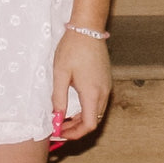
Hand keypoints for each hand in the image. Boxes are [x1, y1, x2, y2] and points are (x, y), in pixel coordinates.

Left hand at [51, 28, 111, 143]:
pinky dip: (86, 108)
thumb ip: (59, 98)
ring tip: (63, 116)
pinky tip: (74, 103)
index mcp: (93, 93)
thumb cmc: (72, 48)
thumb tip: (56, 118)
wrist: (87, 28)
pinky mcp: (105, 79)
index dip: (74, 134)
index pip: (88, 126)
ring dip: (81, 118)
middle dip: (76, 128)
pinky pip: (98, 101)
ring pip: (96, 112)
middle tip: (58, 126)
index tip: (60, 132)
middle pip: (93, 121)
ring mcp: (107, 86)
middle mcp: (103, 93)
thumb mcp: (61, 74)